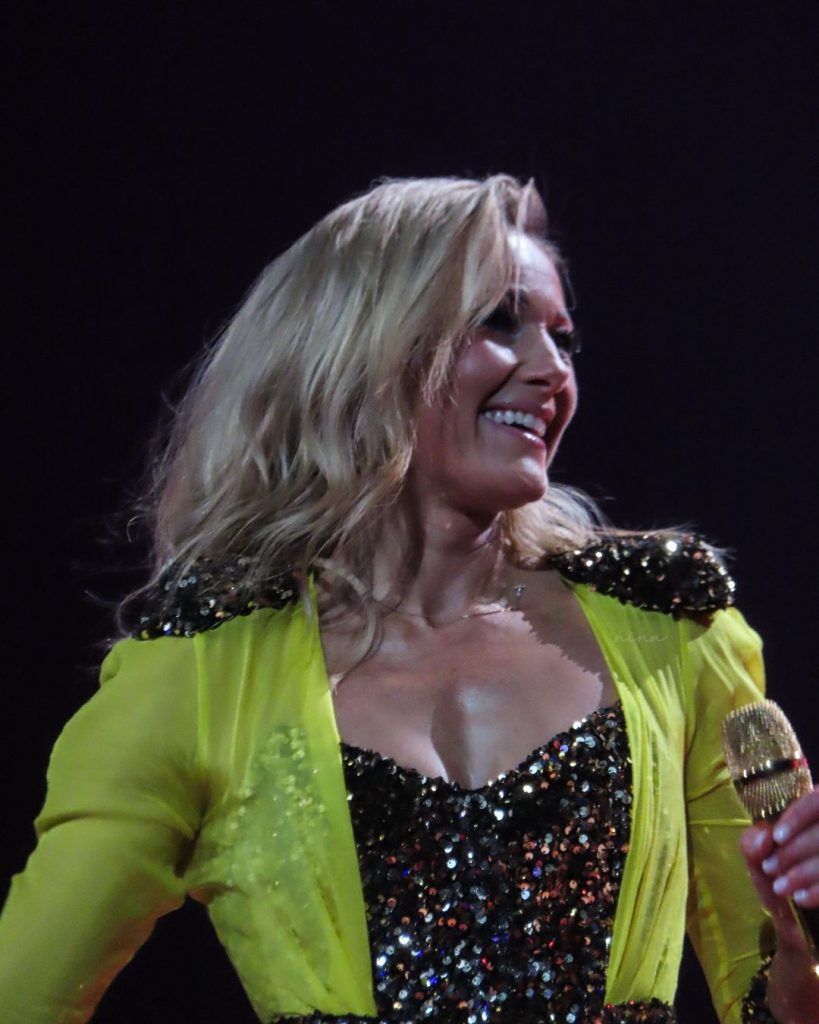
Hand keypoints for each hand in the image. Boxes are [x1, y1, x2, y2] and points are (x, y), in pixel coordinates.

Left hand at [740, 786, 818, 940]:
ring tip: (781, 887)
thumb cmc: (778, 881)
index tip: (777, 837)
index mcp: (815, 819)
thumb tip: (765, 837)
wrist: (797, 929)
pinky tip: (801, 898)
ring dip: (803, 872)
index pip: (818, 800)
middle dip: (792, 850)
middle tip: (771, 868)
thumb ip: (752, 843)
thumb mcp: (758, 861)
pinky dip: (818, 889)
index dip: (799, 814)